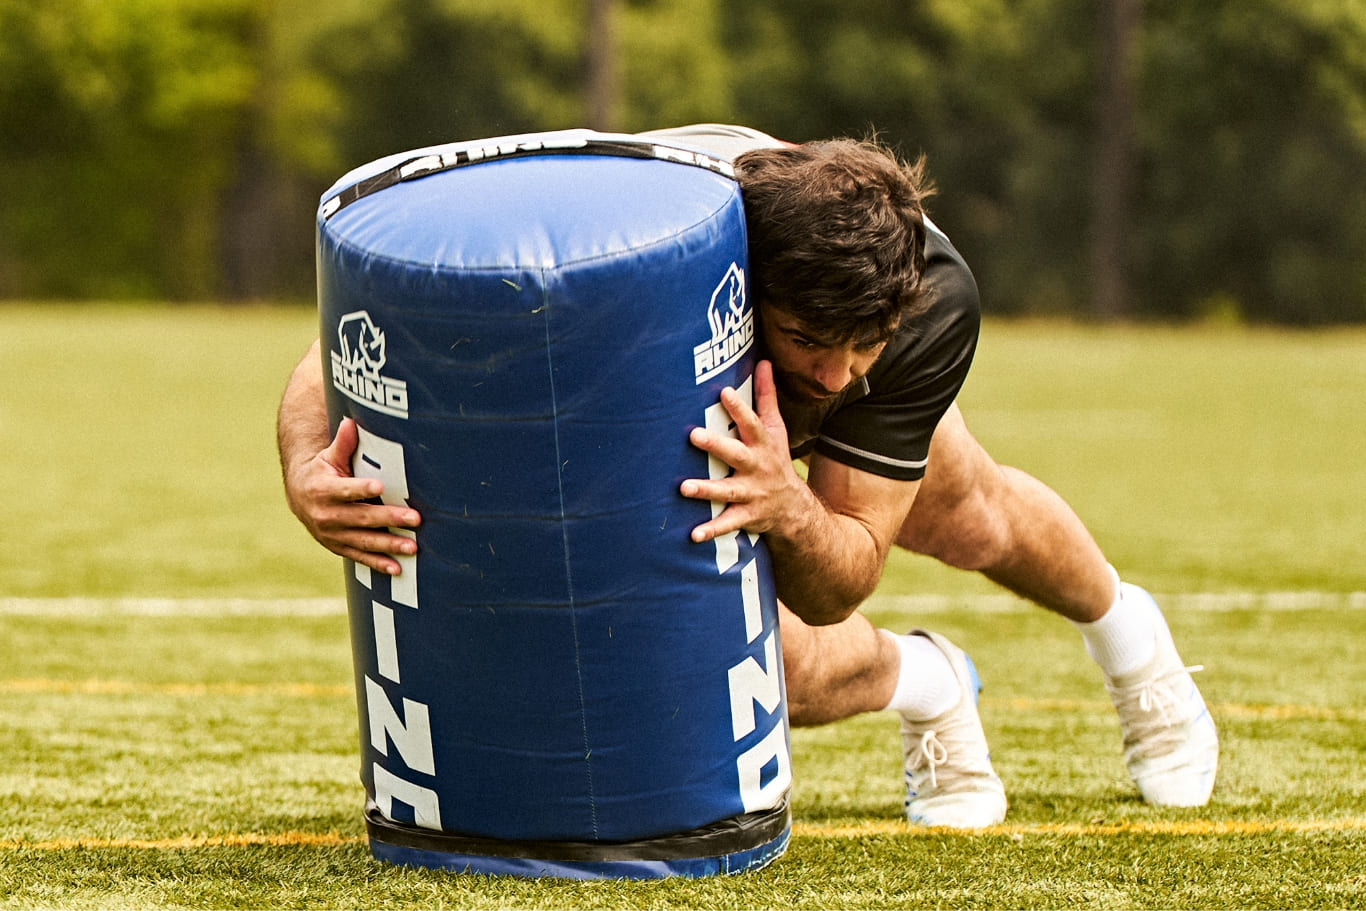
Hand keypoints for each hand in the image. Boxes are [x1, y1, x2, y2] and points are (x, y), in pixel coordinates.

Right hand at [283, 417, 421, 575]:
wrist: (300, 496)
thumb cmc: (322, 470)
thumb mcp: (328, 456)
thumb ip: (342, 443)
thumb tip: (350, 421)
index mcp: (323, 489)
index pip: (345, 489)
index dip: (361, 488)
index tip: (380, 486)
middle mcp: (326, 515)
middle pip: (361, 517)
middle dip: (389, 519)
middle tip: (415, 519)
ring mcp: (332, 534)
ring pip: (364, 541)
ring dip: (389, 545)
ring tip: (412, 547)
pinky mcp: (339, 547)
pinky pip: (360, 557)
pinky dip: (378, 564)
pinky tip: (398, 569)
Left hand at [679, 360, 812, 542]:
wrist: (793, 506)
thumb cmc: (775, 458)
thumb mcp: (776, 428)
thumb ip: (766, 396)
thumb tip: (764, 361)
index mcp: (762, 444)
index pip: (751, 422)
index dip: (739, 407)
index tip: (723, 392)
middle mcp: (757, 467)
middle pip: (736, 454)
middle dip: (716, 445)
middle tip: (693, 435)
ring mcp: (751, 493)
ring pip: (727, 491)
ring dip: (706, 490)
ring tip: (683, 488)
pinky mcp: (746, 515)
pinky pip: (727, 523)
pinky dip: (711, 530)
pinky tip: (692, 535)